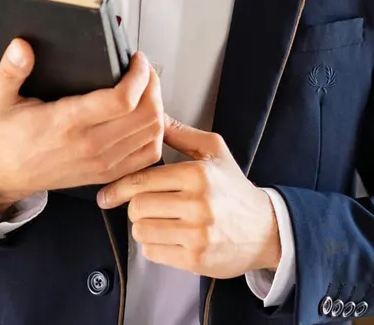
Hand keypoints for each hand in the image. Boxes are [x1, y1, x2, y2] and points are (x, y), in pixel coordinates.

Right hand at [0, 39, 163, 215]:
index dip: (138, 75)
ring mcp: (102, 162)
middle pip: (146, 115)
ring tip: (145, 89)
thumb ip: (9, 71)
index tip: (135, 59)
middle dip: (152, 85)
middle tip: (143, 70)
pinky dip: (154, 134)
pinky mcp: (107, 173)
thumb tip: (21, 47)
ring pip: (152, 133)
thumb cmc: (6, 135)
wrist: (5, 175)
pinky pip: (148, 155)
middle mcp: (90, 145)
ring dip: (156, 107)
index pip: (122, 100)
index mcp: (67, 122)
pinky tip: (144, 117)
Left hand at [96, 116, 280, 277]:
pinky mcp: (196, 260)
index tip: (107, 194)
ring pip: (141, 231)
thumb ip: (179, 132)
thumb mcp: (213, 151)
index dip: (119, 187)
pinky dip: (154, 245)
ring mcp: (197, 234)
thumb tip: (152, 113)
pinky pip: (152, 252)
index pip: (142, 180)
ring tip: (161, 220)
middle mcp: (198, 204)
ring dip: (143, 226)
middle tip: (147, 205)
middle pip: (137, 207)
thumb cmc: (234, 188)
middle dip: (136, 206)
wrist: (266, 229)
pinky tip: (169, 236)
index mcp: (198, 174)